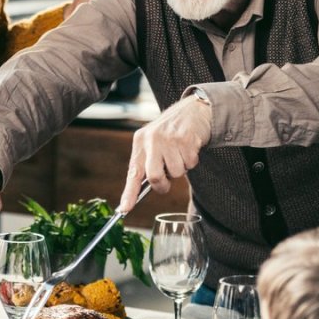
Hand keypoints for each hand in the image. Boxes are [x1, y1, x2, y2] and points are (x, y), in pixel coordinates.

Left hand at [118, 96, 211, 212]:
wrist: (194, 109)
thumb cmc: (172, 131)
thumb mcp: (154, 141)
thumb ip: (148, 161)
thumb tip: (144, 188)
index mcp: (140, 141)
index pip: (133, 172)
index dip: (129, 193)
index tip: (124, 209)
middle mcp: (152, 140)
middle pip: (154, 177)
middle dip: (163, 184)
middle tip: (168, 178)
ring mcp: (169, 139)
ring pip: (176, 173)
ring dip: (181, 168)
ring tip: (181, 153)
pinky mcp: (186, 139)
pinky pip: (190, 164)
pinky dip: (192, 161)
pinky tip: (190, 147)